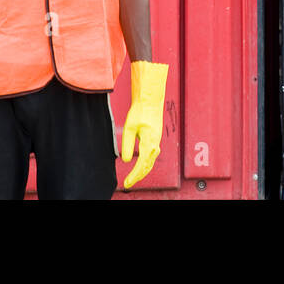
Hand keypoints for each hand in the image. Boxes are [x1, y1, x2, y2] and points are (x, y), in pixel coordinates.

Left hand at [120, 60, 168, 187]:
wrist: (150, 99)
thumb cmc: (140, 111)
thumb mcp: (129, 128)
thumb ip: (128, 145)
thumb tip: (127, 160)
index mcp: (150, 141)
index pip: (143, 164)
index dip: (135, 175)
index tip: (127, 183)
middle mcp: (156, 143)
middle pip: (149, 165)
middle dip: (139, 176)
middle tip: (128, 184)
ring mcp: (157, 140)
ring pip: (152, 161)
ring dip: (143, 171)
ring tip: (133, 178)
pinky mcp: (156, 138)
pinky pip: (153, 155)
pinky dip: (147, 164)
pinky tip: (141, 165)